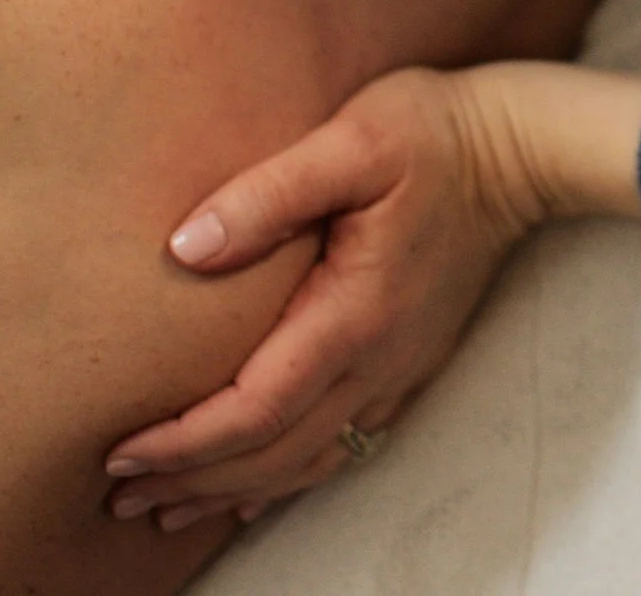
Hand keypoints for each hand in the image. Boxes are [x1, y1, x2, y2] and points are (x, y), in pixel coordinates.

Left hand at [102, 66, 542, 532]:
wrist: (522, 147)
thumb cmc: (433, 133)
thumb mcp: (350, 141)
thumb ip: (269, 193)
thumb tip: (184, 248)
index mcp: (355, 313)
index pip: (257, 407)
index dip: (185, 441)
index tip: (119, 453)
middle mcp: (379, 358)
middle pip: (276, 451)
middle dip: (194, 481)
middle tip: (118, 499)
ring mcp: (400, 366)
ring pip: (311, 460)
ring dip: (236, 491)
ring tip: (169, 508)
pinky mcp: (412, 360)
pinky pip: (346, 443)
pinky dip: (290, 477)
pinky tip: (257, 488)